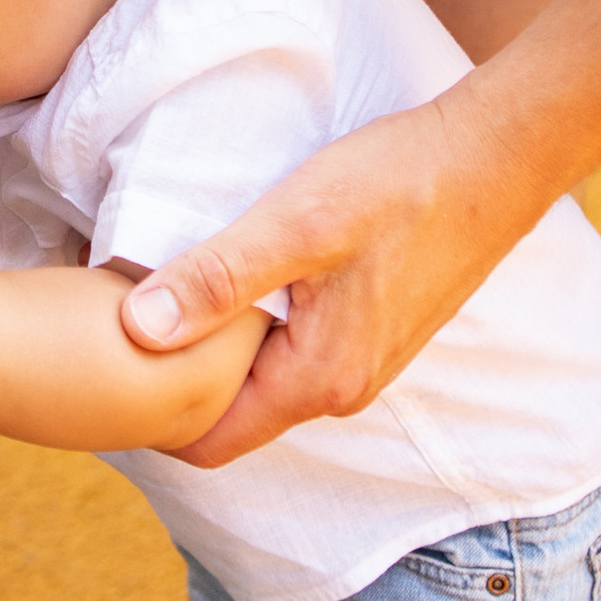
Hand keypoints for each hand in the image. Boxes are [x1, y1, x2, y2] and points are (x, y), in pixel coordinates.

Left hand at [117, 82, 551, 466]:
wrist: (497, 158)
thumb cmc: (401, 183)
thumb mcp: (295, 223)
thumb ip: (217, 279)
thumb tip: (138, 331)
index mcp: (318, 380)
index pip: (209, 442)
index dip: (150, 412)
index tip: (103, 361)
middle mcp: (342, 389)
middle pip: (232, 414)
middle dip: (176, 378)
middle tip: (118, 317)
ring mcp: (363, 363)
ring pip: (262, 381)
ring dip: (216, 348)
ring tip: (168, 291)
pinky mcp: (373, 330)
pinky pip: (293, 353)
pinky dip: (253, 328)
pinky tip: (232, 276)